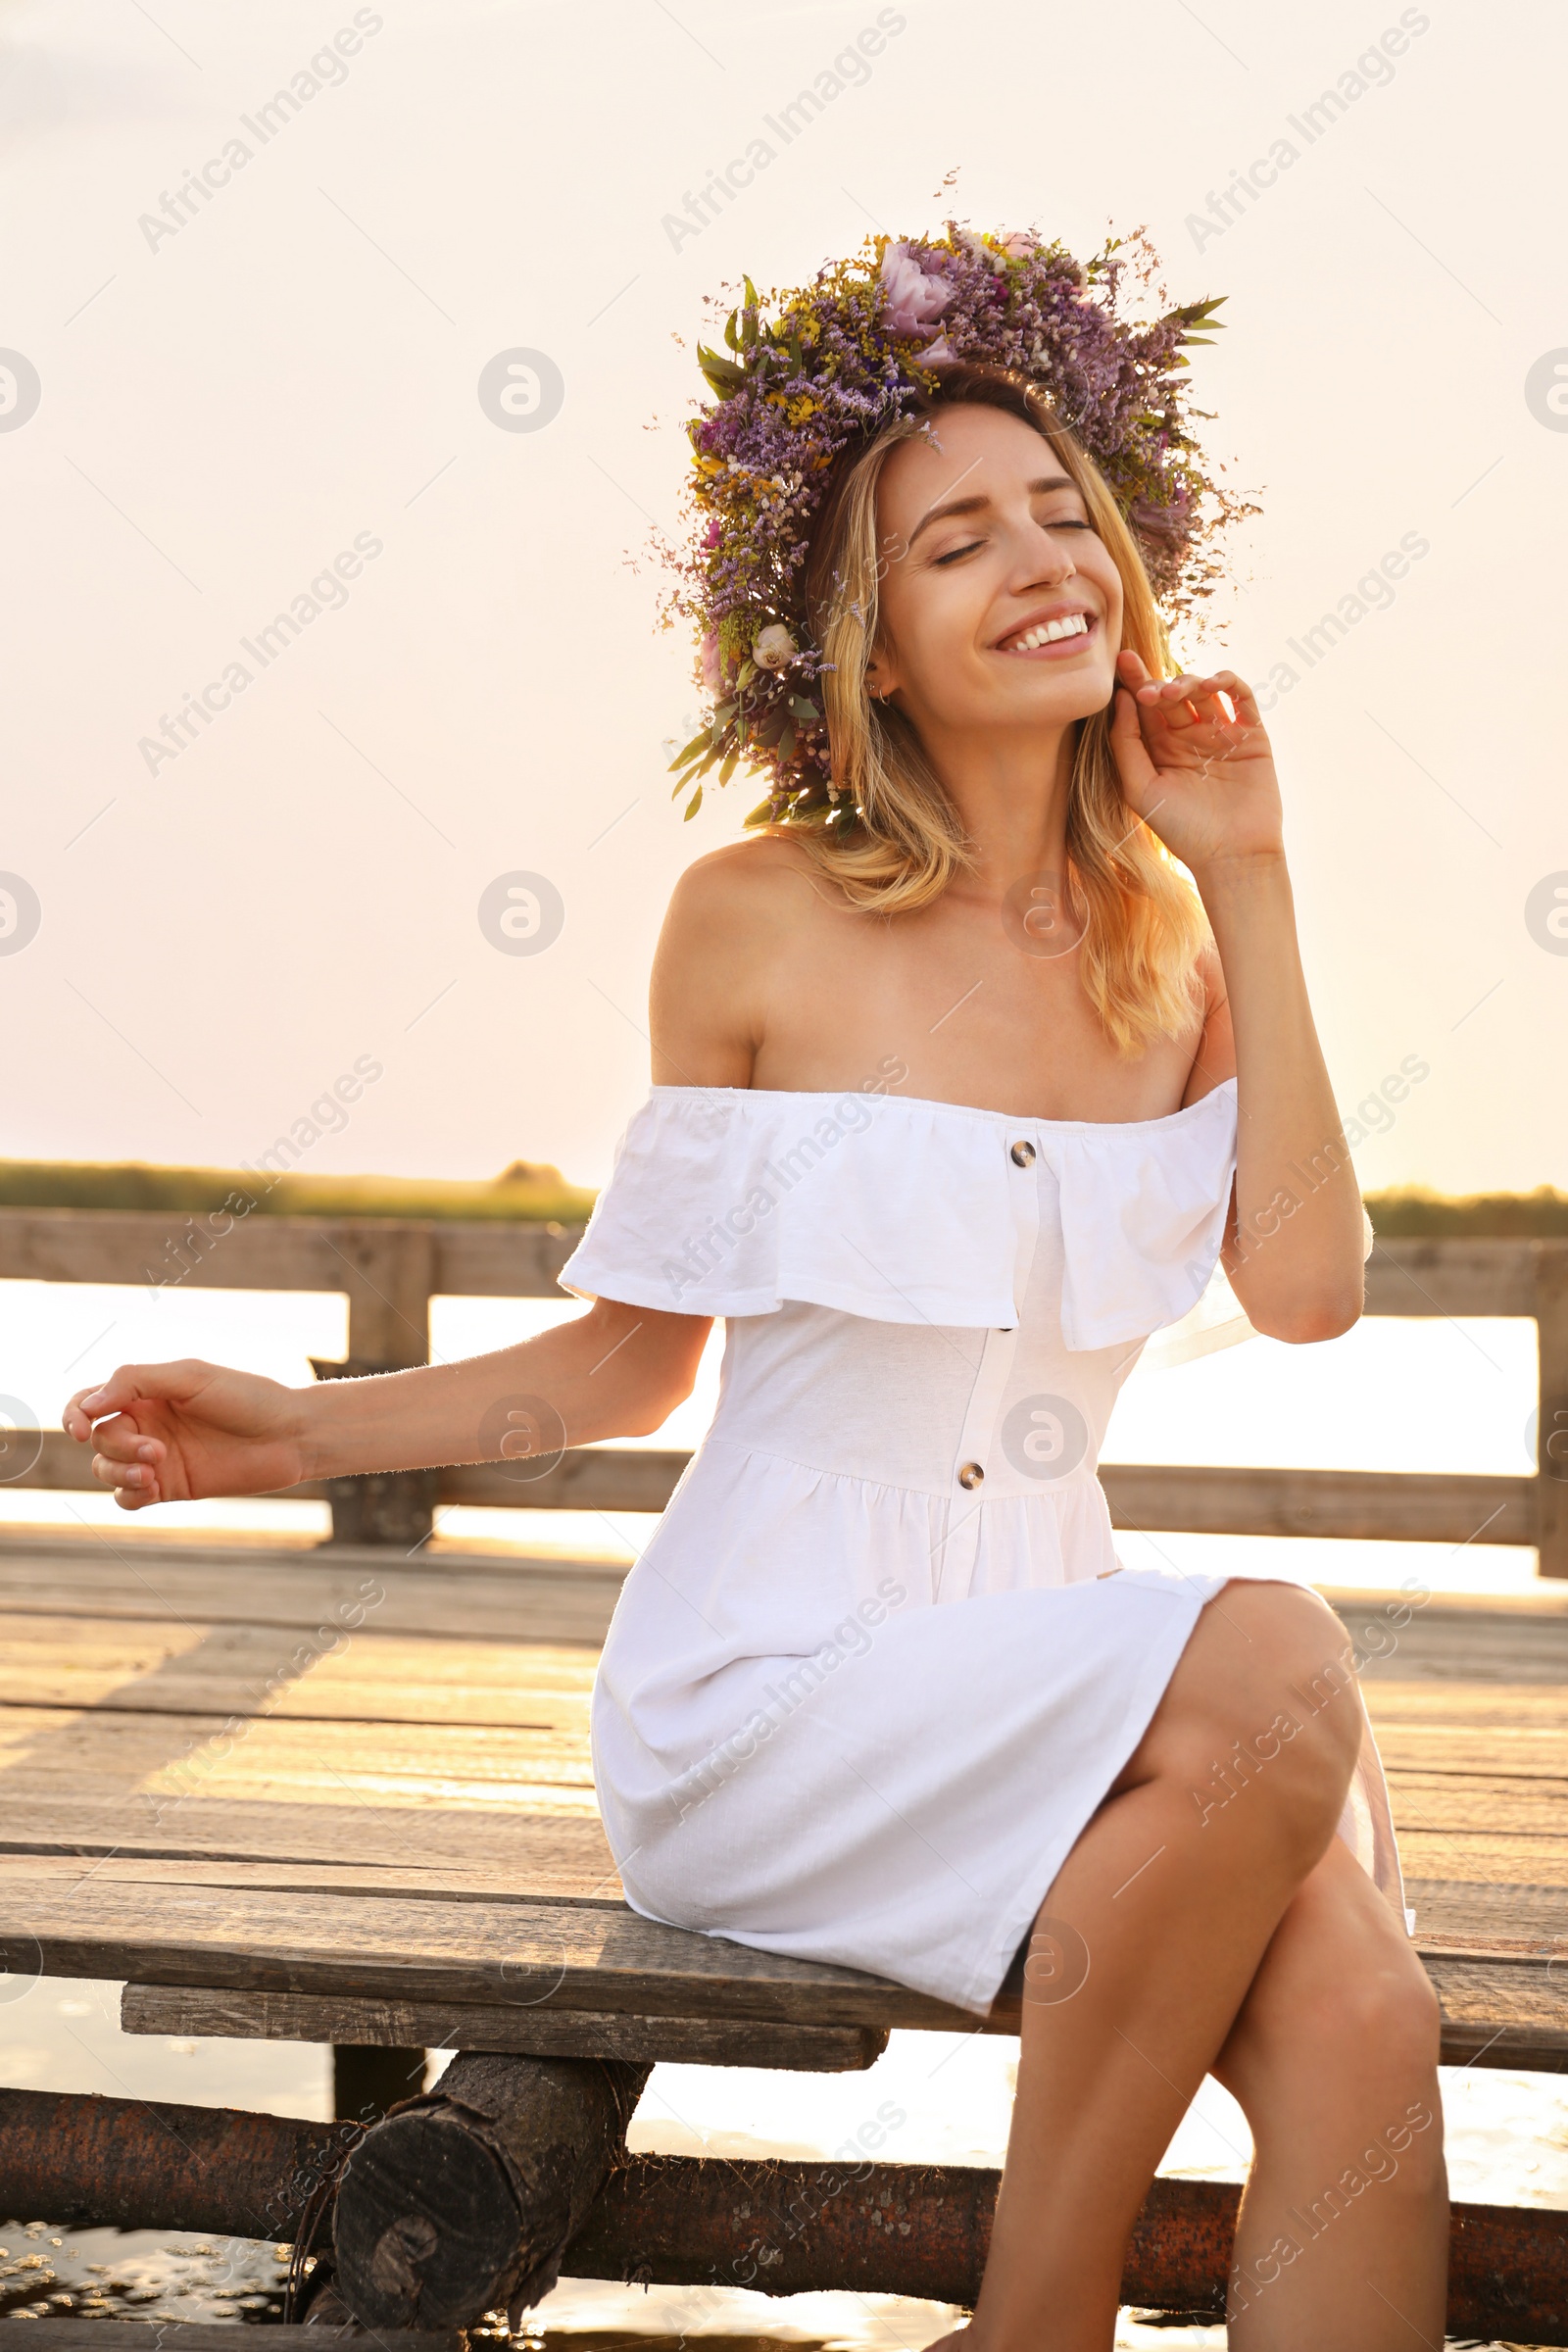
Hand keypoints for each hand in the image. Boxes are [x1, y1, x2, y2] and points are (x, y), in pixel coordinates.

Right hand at [62, 1360, 310, 1509]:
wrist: (289, 1435)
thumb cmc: (247, 1397)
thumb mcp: (191, 1377)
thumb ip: (136, 1381)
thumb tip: (90, 1405)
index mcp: (147, 1393)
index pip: (90, 1402)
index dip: (74, 1414)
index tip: (80, 1427)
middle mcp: (147, 1424)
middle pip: (99, 1439)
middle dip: (116, 1447)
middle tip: (155, 1450)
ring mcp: (156, 1458)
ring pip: (106, 1470)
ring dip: (118, 1472)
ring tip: (152, 1471)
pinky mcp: (171, 1487)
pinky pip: (127, 1498)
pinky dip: (129, 1494)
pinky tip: (152, 1487)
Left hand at [1109, 649, 1283, 873]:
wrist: (1232, 854)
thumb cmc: (1182, 830)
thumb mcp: (1140, 788)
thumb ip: (1126, 743)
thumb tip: (1122, 698)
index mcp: (1161, 750)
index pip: (1145, 707)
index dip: (1135, 680)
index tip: (1122, 660)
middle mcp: (1191, 738)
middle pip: (1174, 695)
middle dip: (1161, 684)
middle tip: (1152, 692)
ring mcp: (1222, 735)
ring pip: (1206, 690)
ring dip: (1191, 681)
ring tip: (1179, 692)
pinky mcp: (1252, 736)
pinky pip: (1242, 698)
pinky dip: (1229, 682)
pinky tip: (1214, 684)